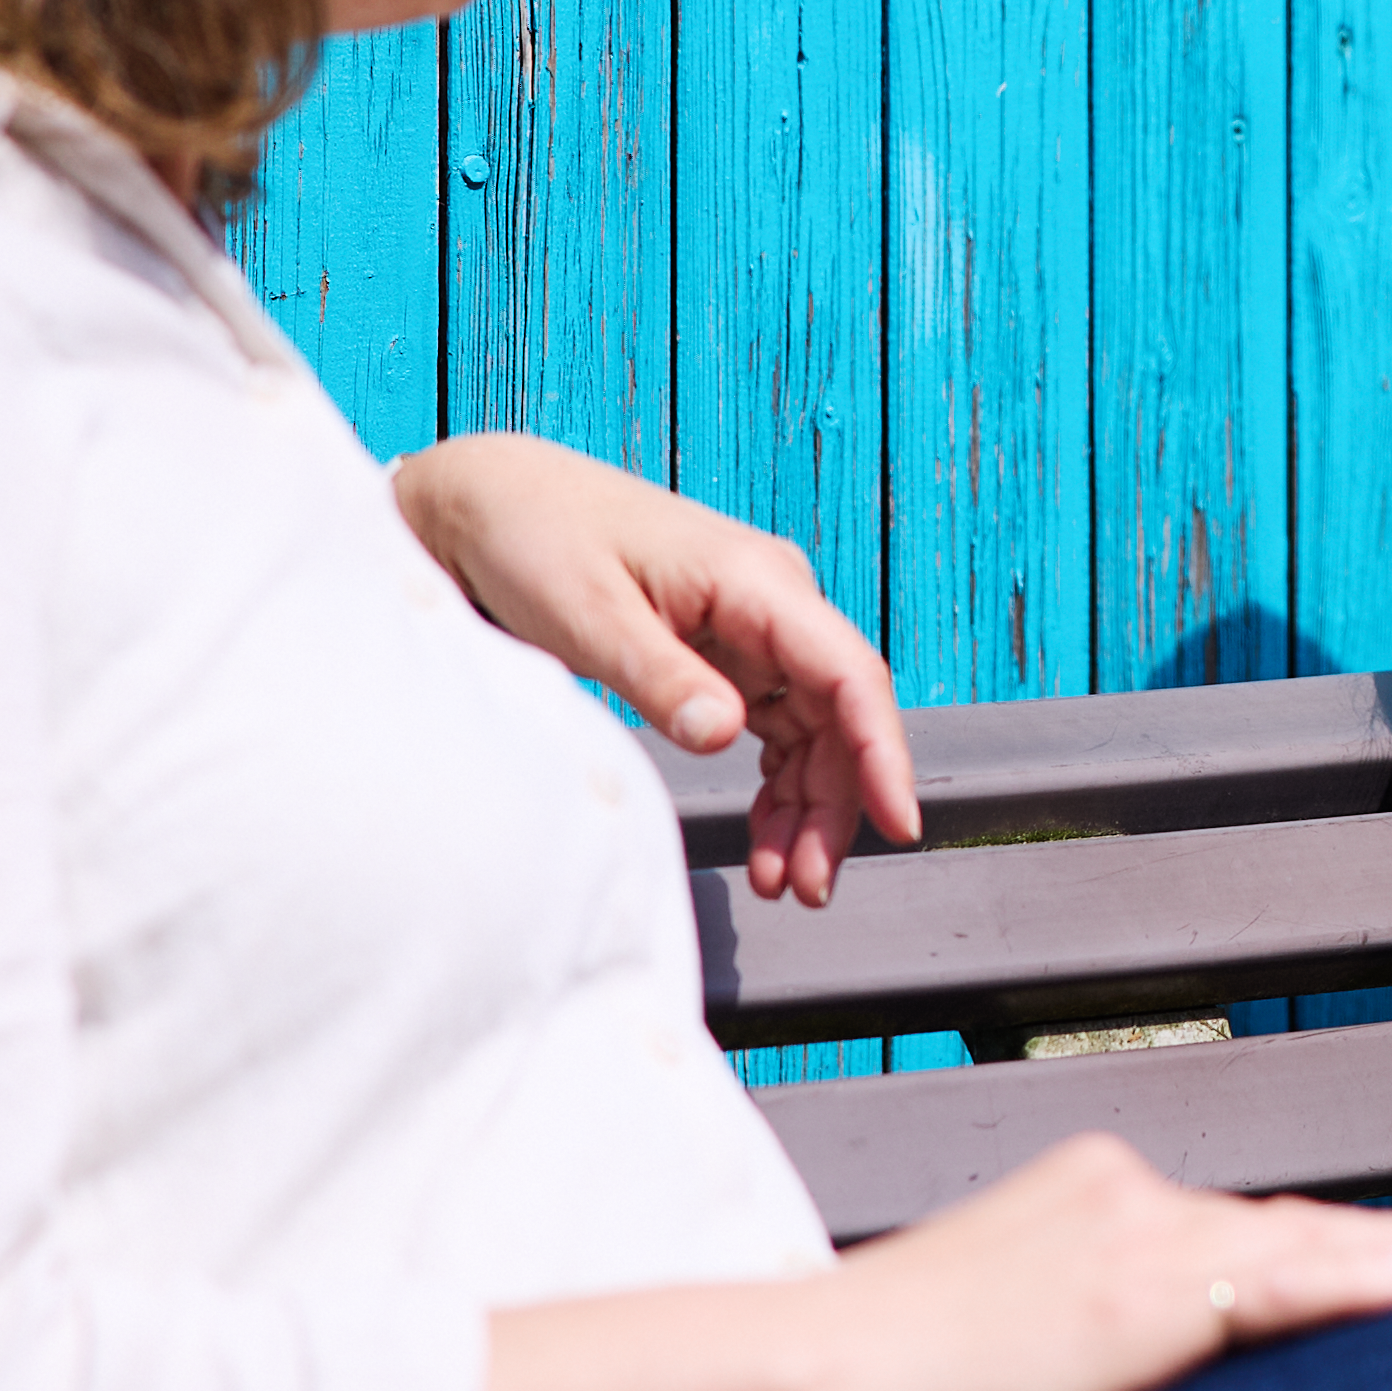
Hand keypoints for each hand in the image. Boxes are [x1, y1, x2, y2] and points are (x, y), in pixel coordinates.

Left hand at [391, 434, 921, 902]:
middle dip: (834, 805)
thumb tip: (725, 734)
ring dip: (808, 807)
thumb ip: (660, 678)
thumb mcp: (590, 617)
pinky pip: (777, 730)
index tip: (898, 821)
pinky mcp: (728, 653)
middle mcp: (773, 602)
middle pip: (839, 716)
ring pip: (815, 731)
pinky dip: (777, 787)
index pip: (848, 673)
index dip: (883, 751)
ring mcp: (755, 629)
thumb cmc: (537, 540)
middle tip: (805, 887)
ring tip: (780, 879)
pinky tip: (764, 837)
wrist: (492, 503)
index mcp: (756, 581)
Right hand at [441, 1138, 1391, 1390]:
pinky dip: (1363, 1279)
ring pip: (1291, 1248)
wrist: (831, 1364)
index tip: (1361, 1240)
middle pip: (1265, 1224)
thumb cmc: (877, 1364)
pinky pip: (1284, 1285)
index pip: (1214, 1217)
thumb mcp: (985, 1312)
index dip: (1295, 1236)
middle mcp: (1126, 1187)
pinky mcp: (1156, 1295)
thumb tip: (1093, 1356)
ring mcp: (1146, 1235)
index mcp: (1084, 1182)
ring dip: (1379, 1258)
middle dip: (1352, 1242)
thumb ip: (1058, 1311)